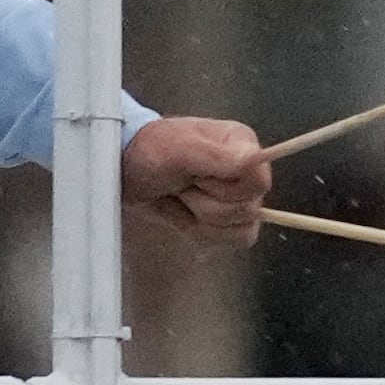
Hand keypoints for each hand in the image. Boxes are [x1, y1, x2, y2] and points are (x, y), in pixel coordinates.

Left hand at [125, 113, 269, 246]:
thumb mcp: (178, 148)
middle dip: (204, 203)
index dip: (225, 188)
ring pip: (241, 228)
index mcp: (244, 145)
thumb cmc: (150, 153)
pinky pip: (236, 239)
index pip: (258, 183)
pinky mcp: (232, 220)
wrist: (126, 172)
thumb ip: (216, 155)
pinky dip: (205, 233)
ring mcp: (242, 197)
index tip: (195, 176)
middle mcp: (249, 171)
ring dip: (200, 218)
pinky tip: (185, 216)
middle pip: (247, 209)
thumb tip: (255, 160)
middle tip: (181, 184)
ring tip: (181, 196)